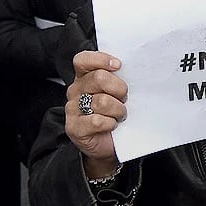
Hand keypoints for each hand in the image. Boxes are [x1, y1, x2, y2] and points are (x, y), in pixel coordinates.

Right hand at [67, 51, 127, 177]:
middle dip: (119, 89)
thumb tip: (132, 68)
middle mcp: (75, 91)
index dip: (101, 59)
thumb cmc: (114, 115)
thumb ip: (117, 78)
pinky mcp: (74, 127)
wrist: (109, 145)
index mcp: (84, 77)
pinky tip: (111, 126)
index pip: (83, 60)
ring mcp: (72, 109)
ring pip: (102, 101)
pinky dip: (110, 124)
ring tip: (119, 115)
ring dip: (118, 110)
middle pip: (99, 78)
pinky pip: (97, 121)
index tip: (118, 65)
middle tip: (124, 99)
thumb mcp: (117, 93)